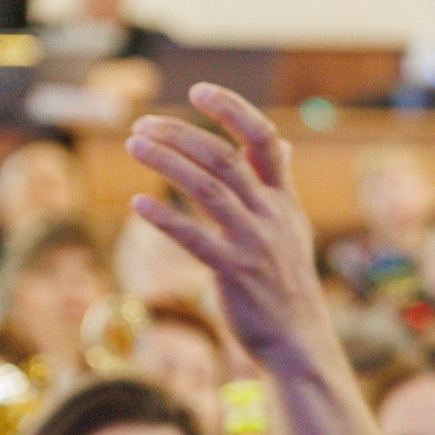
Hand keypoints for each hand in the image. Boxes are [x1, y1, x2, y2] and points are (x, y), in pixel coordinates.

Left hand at [125, 85, 337, 374]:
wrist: (300, 343)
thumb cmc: (288, 287)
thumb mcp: (293, 230)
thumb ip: (280, 186)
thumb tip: (283, 147)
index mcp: (285, 202)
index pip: (264, 140)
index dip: (232, 110)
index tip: (197, 90)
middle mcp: (272, 217)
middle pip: (224, 157)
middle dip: (180, 133)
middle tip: (143, 123)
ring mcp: (255, 244)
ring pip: (207, 189)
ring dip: (166, 162)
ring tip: (134, 144)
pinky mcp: (235, 273)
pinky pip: (195, 238)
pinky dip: (165, 219)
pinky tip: (139, 204)